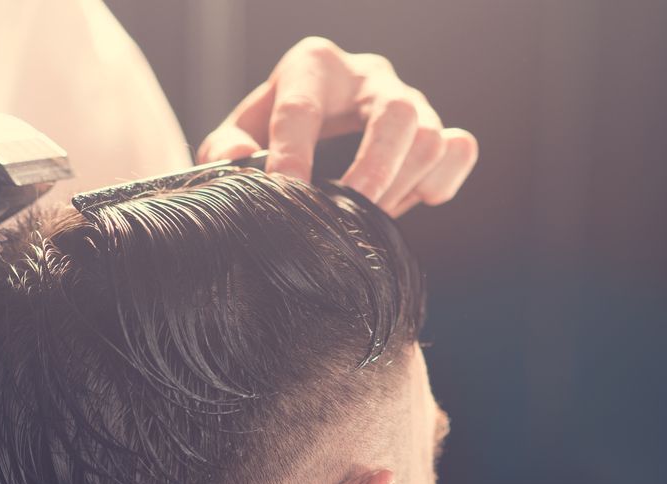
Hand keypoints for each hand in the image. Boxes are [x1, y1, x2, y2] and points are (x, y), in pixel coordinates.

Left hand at [198, 37, 478, 216]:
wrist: (308, 133)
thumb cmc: (268, 134)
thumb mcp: (238, 136)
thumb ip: (225, 148)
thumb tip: (244, 160)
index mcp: (312, 66)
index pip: (302, 110)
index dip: (292, 156)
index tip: (285, 194)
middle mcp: (368, 75)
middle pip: (395, 114)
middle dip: (373, 170)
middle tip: (349, 209)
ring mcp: (409, 98)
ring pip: (430, 137)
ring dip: (401, 187)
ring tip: (367, 216)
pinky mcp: (436, 126)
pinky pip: (459, 150)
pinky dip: (442, 181)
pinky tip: (411, 201)